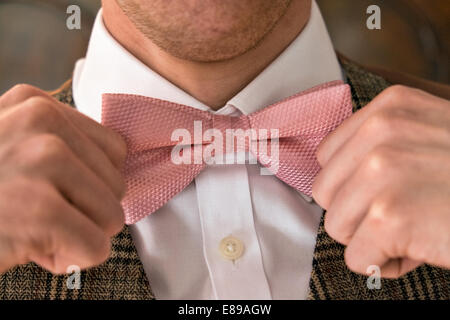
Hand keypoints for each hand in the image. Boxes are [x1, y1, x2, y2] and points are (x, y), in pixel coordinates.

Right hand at [0, 84, 126, 273]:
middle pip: (117, 184)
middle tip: (39, 215)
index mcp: (37, 105)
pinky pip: (95, 246)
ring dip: (79, 234)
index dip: (92, 182)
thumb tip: (119, 166)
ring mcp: (43, 161)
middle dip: (85, 211)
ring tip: (33, 229)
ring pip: (113, 216)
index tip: (58, 193)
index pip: (115, 150)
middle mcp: (42, 122)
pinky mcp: (41, 208)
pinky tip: (32, 250)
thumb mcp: (13, 145)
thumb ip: (62, 146)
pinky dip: (71, 259)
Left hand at [313, 85, 449, 277]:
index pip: (327, 158)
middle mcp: (381, 132)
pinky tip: (420, 249)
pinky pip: (357, 258)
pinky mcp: (390, 216)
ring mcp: (383, 172)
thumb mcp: (429, 135)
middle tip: (402, 214)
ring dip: (372, 239)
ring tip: (414, 228)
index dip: (351, 185)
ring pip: (337, 226)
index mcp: (388, 109)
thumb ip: (382, 146)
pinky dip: (385, 265)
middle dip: (358, 213)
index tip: (384, 193)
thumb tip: (341, 180)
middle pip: (326, 193)